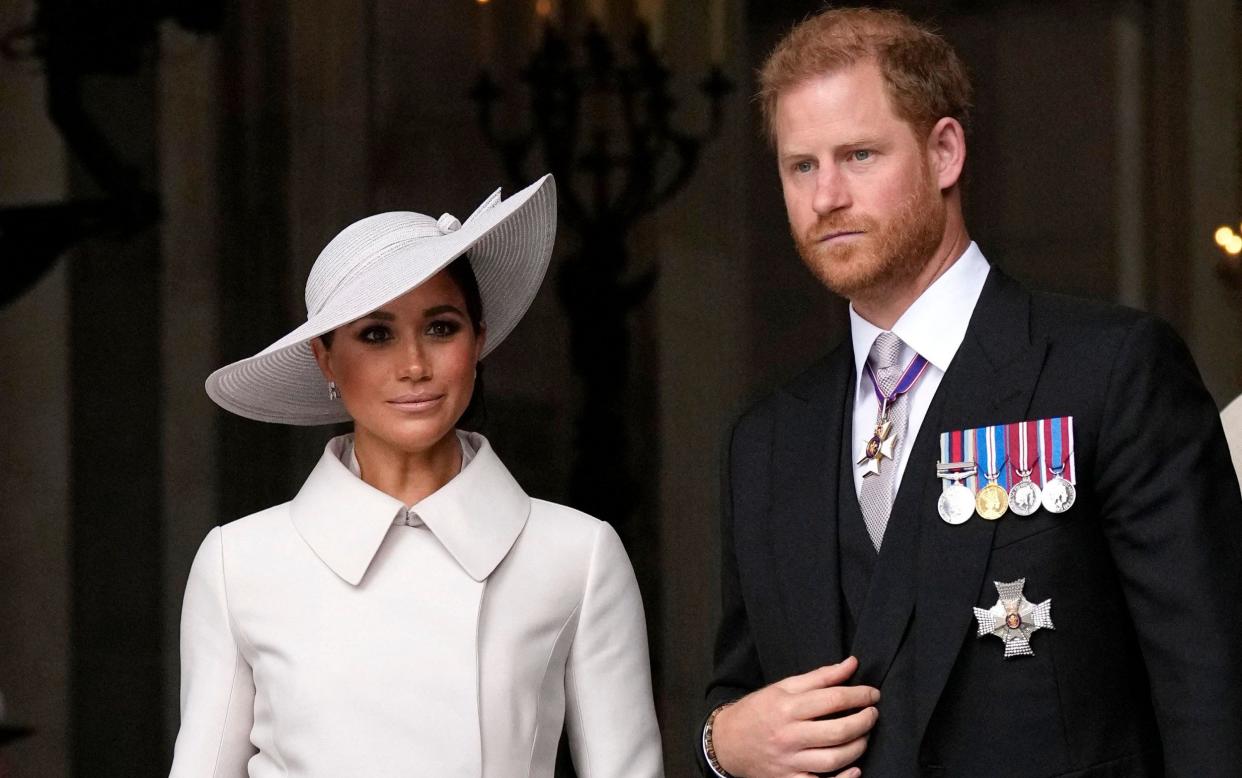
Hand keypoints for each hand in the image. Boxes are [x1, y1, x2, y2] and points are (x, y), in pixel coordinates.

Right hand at [712, 656, 878, 777]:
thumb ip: (819, 677)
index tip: (873, 694)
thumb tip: (851, 664)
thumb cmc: (757, 711)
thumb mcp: (783, 687)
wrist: (726, 742)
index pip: (833, 699)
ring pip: (834, 759)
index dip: (859, 695)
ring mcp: (789, 761)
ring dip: (858, 747)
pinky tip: (855, 769)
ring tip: (863, 736)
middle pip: (838, 731)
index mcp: (787, 707)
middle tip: (873, 714)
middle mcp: (788, 735)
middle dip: (864, 721)